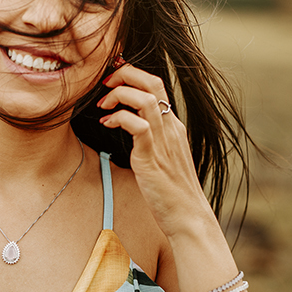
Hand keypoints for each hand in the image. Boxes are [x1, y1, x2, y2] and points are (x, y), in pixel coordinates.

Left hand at [97, 63, 212, 236]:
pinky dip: (119, 119)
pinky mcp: (152, 157)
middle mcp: (171, 128)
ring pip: (145, 99)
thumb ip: (150, 140)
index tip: (113, 76)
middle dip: (125, 74)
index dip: (133, 74)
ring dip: (119, 94)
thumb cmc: (172, 192)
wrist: (188, 217)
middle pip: (152, 82)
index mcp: (173, 126)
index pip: (156, 85)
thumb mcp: (162, 158)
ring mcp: (163, 141)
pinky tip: (107, 124)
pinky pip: (137, 125)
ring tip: (103, 105)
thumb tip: (130, 129)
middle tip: (105, 83)